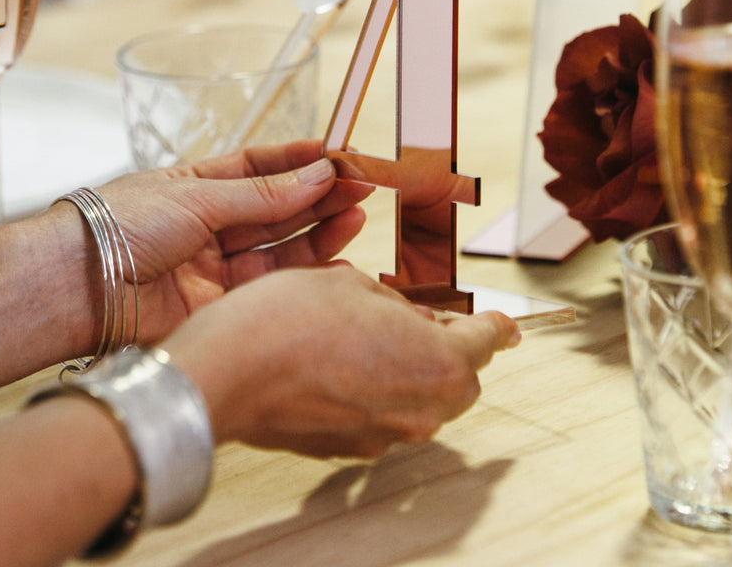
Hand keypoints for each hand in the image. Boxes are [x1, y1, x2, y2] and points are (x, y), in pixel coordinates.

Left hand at [74, 140, 372, 342]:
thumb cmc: (122, 225)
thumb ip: (263, 194)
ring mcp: (217, 264)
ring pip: (280, 245)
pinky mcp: (222, 303)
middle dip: (319, 195)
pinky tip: (336, 259)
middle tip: (360, 185)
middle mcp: (210, 223)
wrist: (78, 287)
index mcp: (197, 184)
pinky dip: (305, 272)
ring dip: (319, 228)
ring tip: (357, 213)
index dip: (299, 162)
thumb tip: (318, 175)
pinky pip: (272, 285)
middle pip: (276, 207)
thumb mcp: (198, 195)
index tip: (338, 154)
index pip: (259, 167)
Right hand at [165, 264, 519, 457]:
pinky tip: (349, 363)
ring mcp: (384, 434)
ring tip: (378, 335)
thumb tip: (410, 320)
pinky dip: (381, 390)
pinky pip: (386, 415)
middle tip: (427, 318)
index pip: (486, 341)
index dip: (497, 326)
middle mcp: (420, 411)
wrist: (224, 374)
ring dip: (414, 368)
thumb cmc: (286, 322)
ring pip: (422, 400)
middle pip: (460, 378)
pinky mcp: (348, 446)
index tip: (507, 324)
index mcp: (436, 363)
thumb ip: (399, 306)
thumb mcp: (353, 284)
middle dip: (451, 346)